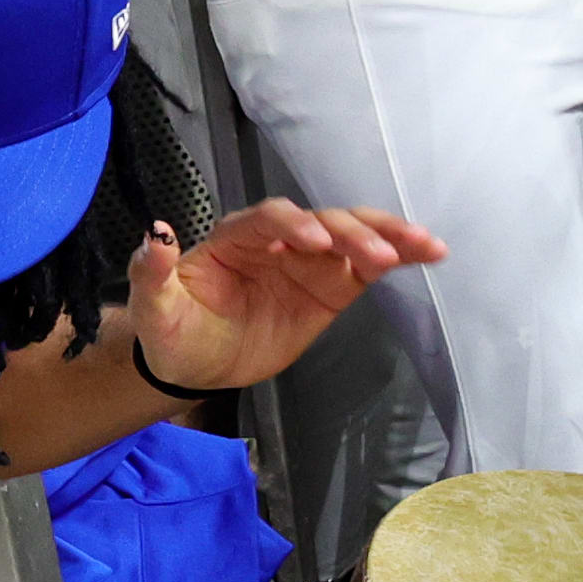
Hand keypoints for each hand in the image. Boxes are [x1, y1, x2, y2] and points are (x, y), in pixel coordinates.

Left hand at [121, 201, 442, 394]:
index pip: (270, 218)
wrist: (194, 363)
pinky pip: (369, 266)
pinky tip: (430, 254)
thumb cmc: (173, 328)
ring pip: (354, 236)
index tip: (313, 242)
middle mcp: (279, 239)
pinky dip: (400, 257)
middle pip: (323, 222)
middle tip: (382, 251)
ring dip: (389, 236)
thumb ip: (153, 272)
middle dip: (353, 232)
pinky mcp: (332, 286)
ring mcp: (310, 261)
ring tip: (426, 244)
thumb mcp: (154, 305)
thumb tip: (157, 234)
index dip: (293, 224)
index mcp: (236, 237)